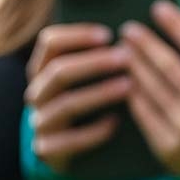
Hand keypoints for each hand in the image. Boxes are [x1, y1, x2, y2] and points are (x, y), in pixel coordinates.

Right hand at [24, 23, 132, 173]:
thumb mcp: (87, 76)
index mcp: (41, 69)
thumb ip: (105, 53)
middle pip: (58, 72)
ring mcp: (39, 122)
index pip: (49, 42)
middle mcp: (36, 93)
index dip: (77, 35)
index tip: (108, 35)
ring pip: (65, 104)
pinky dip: (94, 131)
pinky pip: (69, 140)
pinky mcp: (46, 149)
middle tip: (126, 58)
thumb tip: (143, 30)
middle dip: (94, 63)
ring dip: (98, 93)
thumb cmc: (86, 102)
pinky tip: (116, 122)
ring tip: (128, 86)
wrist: (66, 149)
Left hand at [120, 0, 179, 174]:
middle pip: (169, 65)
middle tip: (128, 29)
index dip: (175, 24)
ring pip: (152, 88)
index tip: (157, 7)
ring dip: (133, 65)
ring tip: (121, 50)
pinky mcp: (170, 147)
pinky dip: (131, 93)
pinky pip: (143, 112)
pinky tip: (123, 79)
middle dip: (146, 44)